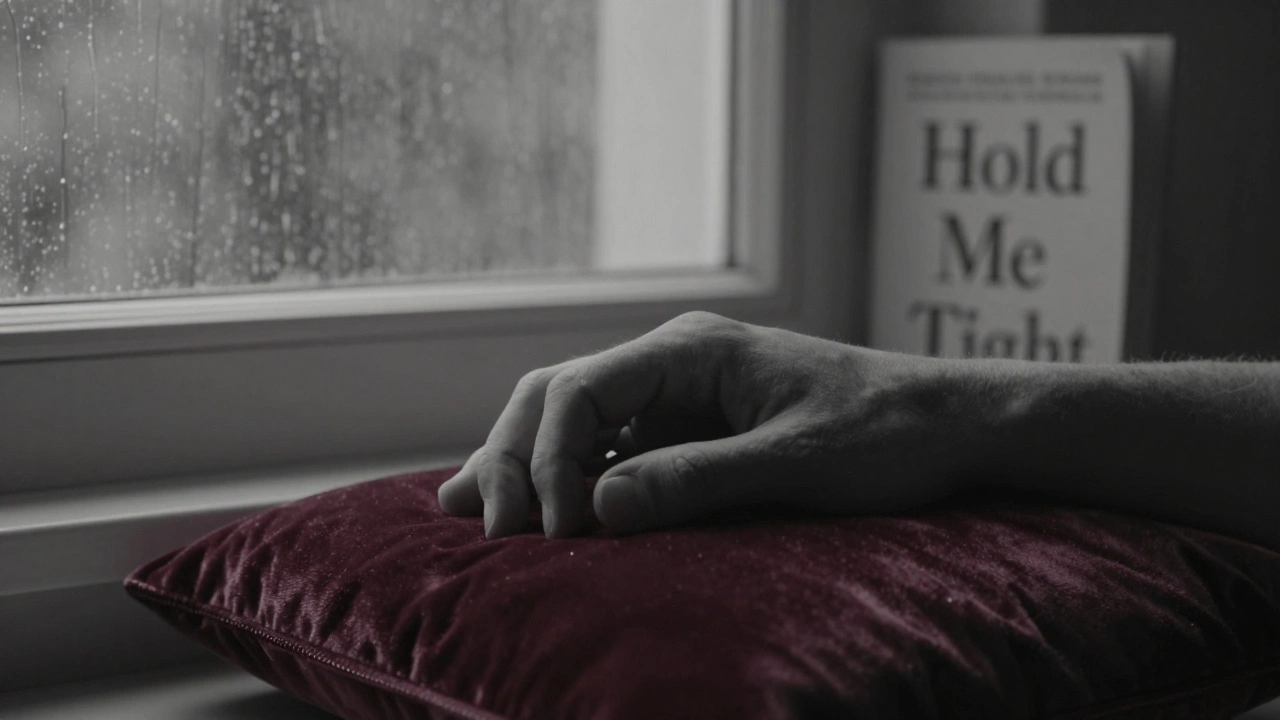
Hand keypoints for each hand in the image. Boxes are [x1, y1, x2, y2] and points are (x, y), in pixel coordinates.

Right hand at [437, 312, 975, 537]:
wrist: (946, 427)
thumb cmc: (886, 434)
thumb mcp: (796, 463)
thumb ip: (699, 479)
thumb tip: (598, 509)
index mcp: (693, 351)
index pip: (581, 389)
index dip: (551, 458)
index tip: (560, 530)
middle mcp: (672, 364)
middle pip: (557, 397)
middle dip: (517, 457)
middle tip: (495, 531)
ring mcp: (676, 397)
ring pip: (571, 422)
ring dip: (523, 465)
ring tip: (466, 512)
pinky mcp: (687, 431)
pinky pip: (608, 451)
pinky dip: (564, 480)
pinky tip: (529, 509)